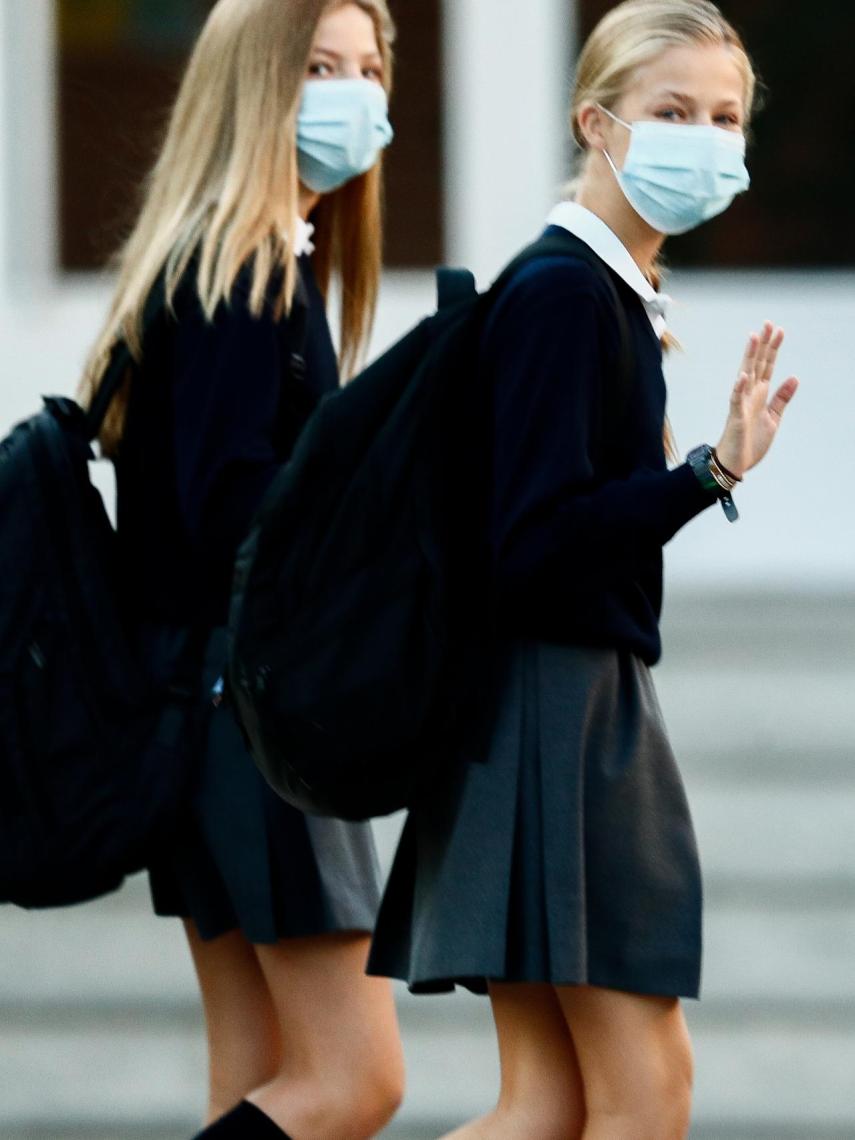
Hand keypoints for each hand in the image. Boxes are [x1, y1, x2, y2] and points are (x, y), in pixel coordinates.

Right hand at [715, 321, 798, 478]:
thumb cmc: (751, 441)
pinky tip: (743, 375)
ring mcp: (741, 404)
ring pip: (745, 375)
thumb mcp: (773, 418)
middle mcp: (750, 395)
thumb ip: (782, 398)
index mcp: (760, 394)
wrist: (735, 462)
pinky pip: (736, 400)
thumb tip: (794, 377)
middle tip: (768, 324)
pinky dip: (739, 388)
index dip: (773, 348)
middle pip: (757, 364)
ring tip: (754, 339)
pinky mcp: (736, 417)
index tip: (778, 330)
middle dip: (763, 345)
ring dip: (749, 358)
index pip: (767, 366)